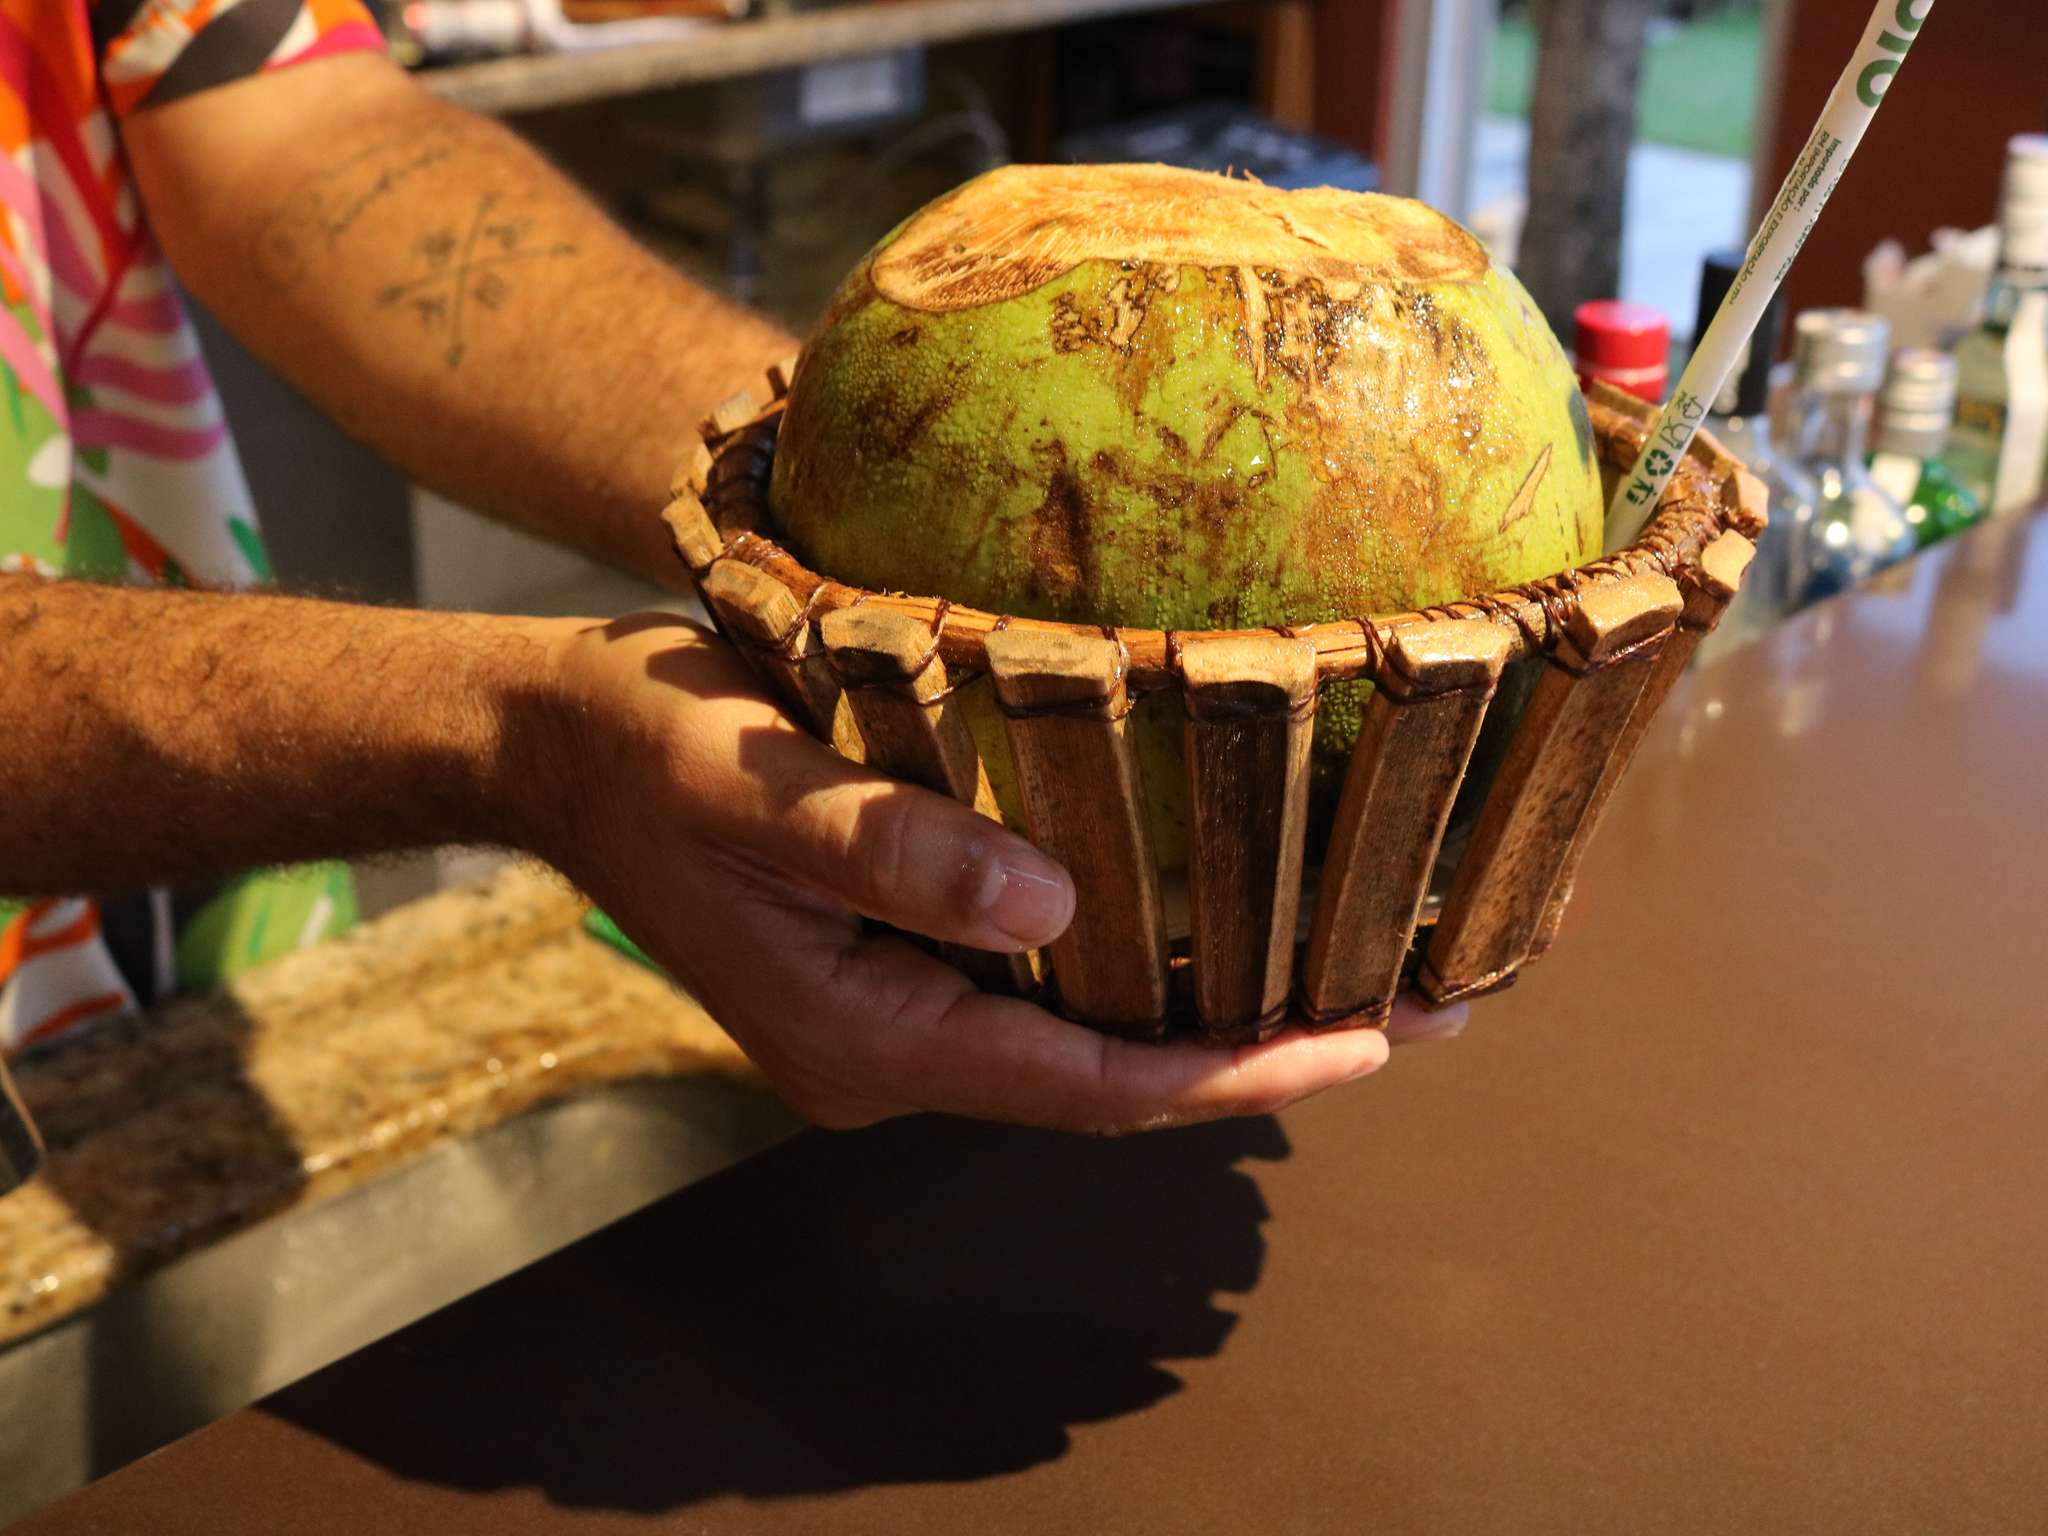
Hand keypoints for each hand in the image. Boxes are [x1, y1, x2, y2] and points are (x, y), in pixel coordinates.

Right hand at [530, 614, 1461, 1132]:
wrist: (559, 747)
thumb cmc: (647, 751)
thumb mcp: (753, 788)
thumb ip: (891, 852)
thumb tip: (1045, 905)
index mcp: (863, 1035)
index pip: (1085, 1085)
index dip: (1231, 1073)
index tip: (1365, 1043)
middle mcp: (893, 1051)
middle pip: (1108, 1079)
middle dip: (1260, 1051)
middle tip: (1418, 1007)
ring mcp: (896, 1017)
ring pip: (1085, 1039)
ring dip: (1214, 1013)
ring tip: (1357, 968)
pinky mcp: (900, 967)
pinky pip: (1045, 993)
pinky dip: (1145, 968)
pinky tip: (1221, 920)